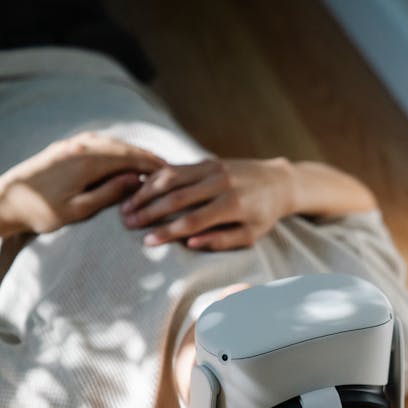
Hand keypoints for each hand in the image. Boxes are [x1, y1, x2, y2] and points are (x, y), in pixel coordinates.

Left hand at [0, 132, 164, 236]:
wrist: (7, 200)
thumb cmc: (42, 211)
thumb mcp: (79, 209)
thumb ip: (109, 193)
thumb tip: (136, 179)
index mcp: (87, 162)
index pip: (129, 157)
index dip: (152, 163)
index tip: (171, 171)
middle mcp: (81, 147)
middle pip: (123, 146)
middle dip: (146, 156)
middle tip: (168, 167)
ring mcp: (72, 144)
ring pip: (112, 143)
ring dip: (132, 152)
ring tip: (150, 164)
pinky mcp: (65, 147)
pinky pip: (99, 143)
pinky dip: (117, 150)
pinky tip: (123, 159)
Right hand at [120, 157, 293, 250]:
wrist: (278, 181)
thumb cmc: (263, 215)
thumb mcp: (250, 235)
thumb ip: (222, 240)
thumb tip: (190, 243)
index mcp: (232, 205)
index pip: (193, 221)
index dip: (167, 232)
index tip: (147, 242)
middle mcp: (220, 183)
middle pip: (176, 198)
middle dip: (149, 212)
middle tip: (127, 223)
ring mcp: (212, 168)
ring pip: (171, 178)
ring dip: (146, 192)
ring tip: (126, 207)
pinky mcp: (207, 160)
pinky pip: (176, 168)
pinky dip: (155, 178)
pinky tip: (138, 188)